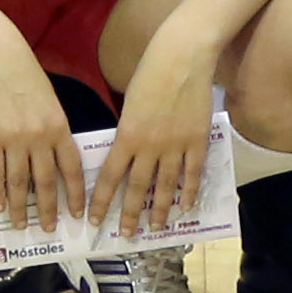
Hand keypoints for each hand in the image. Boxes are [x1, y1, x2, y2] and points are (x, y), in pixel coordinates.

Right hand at [0, 43, 86, 241]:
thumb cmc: (27, 78)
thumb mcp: (51, 104)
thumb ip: (54, 132)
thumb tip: (53, 163)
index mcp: (60, 128)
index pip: (72, 169)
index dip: (75, 195)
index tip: (78, 214)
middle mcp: (40, 137)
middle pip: (45, 182)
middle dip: (48, 209)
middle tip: (49, 228)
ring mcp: (14, 139)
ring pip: (18, 183)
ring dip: (19, 207)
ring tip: (20, 223)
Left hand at [100, 35, 223, 240]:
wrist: (182, 57)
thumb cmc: (150, 73)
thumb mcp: (129, 104)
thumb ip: (128, 132)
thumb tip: (126, 155)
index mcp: (126, 135)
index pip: (109, 177)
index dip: (102, 201)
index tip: (94, 219)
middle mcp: (149, 145)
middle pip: (137, 188)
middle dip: (130, 214)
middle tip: (126, 235)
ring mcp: (175, 145)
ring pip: (165, 186)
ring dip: (159, 210)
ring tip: (155, 228)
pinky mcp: (197, 141)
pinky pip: (193, 174)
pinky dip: (189, 192)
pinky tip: (185, 207)